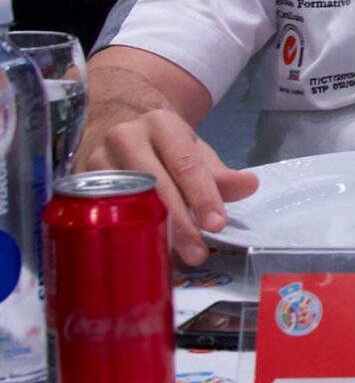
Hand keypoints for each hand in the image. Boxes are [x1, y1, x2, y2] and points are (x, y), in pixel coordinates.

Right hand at [79, 109, 259, 265]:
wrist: (119, 132)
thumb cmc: (164, 148)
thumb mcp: (195, 153)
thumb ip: (220, 174)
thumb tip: (248, 185)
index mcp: (160, 124)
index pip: (185, 163)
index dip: (202, 196)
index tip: (216, 224)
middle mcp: (124, 137)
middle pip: (155, 185)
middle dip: (179, 223)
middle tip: (197, 253)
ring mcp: (96, 160)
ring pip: (126, 201)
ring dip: (150, 232)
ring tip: (172, 258)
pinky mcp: (77, 183)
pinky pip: (103, 212)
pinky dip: (124, 233)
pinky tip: (141, 252)